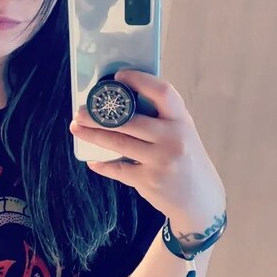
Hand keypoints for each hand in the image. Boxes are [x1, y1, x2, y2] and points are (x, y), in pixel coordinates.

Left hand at [69, 70, 225, 222]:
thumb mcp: (182, 134)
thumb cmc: (185, 161)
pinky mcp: (149, 180)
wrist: (199, 198)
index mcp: (182, 120)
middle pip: (130, 120)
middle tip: (81, 111)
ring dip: (94, 135)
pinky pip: (118, 169)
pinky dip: (103, 165)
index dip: (140, 81)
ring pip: (119, 143)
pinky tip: (93, 160)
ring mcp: (161, 160)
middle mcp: (173, 138)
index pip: (163, 92)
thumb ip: (161, 119)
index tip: (119, 77)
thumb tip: (123, 102)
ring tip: (77, 128)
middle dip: (100, 115)